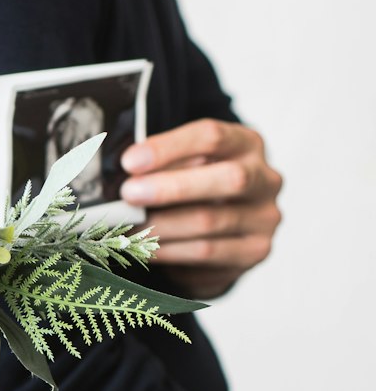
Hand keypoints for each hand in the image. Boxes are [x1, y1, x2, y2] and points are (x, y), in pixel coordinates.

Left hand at [120, 120, 282, 298]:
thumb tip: (125, 174)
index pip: (212, 136)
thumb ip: (165, 165)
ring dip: (162, 226)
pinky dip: (171, 252)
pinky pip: (208, 254)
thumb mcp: (187, 166)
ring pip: (211, 222)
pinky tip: (147, 249)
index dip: (169, 148)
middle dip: (171, 187)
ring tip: (128, 228)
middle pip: (227, 179)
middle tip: (129, 195)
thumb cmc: (199, 189)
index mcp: (247, 143)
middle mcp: (266, 179)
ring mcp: (265, 218)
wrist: (229, 231)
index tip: (130, 161)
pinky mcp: (256, 251)